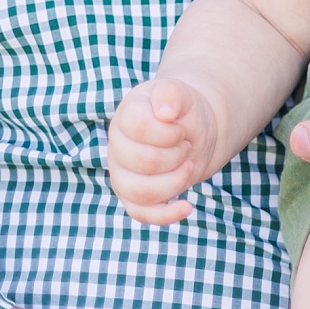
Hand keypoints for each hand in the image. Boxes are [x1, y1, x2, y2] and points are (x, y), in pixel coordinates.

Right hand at [107, 78, 218, 224]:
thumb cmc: (183, 111)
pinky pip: (142, 214)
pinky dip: (167, 214)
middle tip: (186, 145)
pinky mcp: (133, 198)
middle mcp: (118, 147)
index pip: (139, 127)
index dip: (168, 132)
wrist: (192, 130)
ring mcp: (123, 175)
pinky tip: (187, 206)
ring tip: (189, 166)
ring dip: (174, 182)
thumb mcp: (183, 94)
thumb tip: (164, 111)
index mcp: (126, 116)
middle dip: (176, 155)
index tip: (181, 129)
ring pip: (140, 192)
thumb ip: (172, 94)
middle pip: (143, 162)